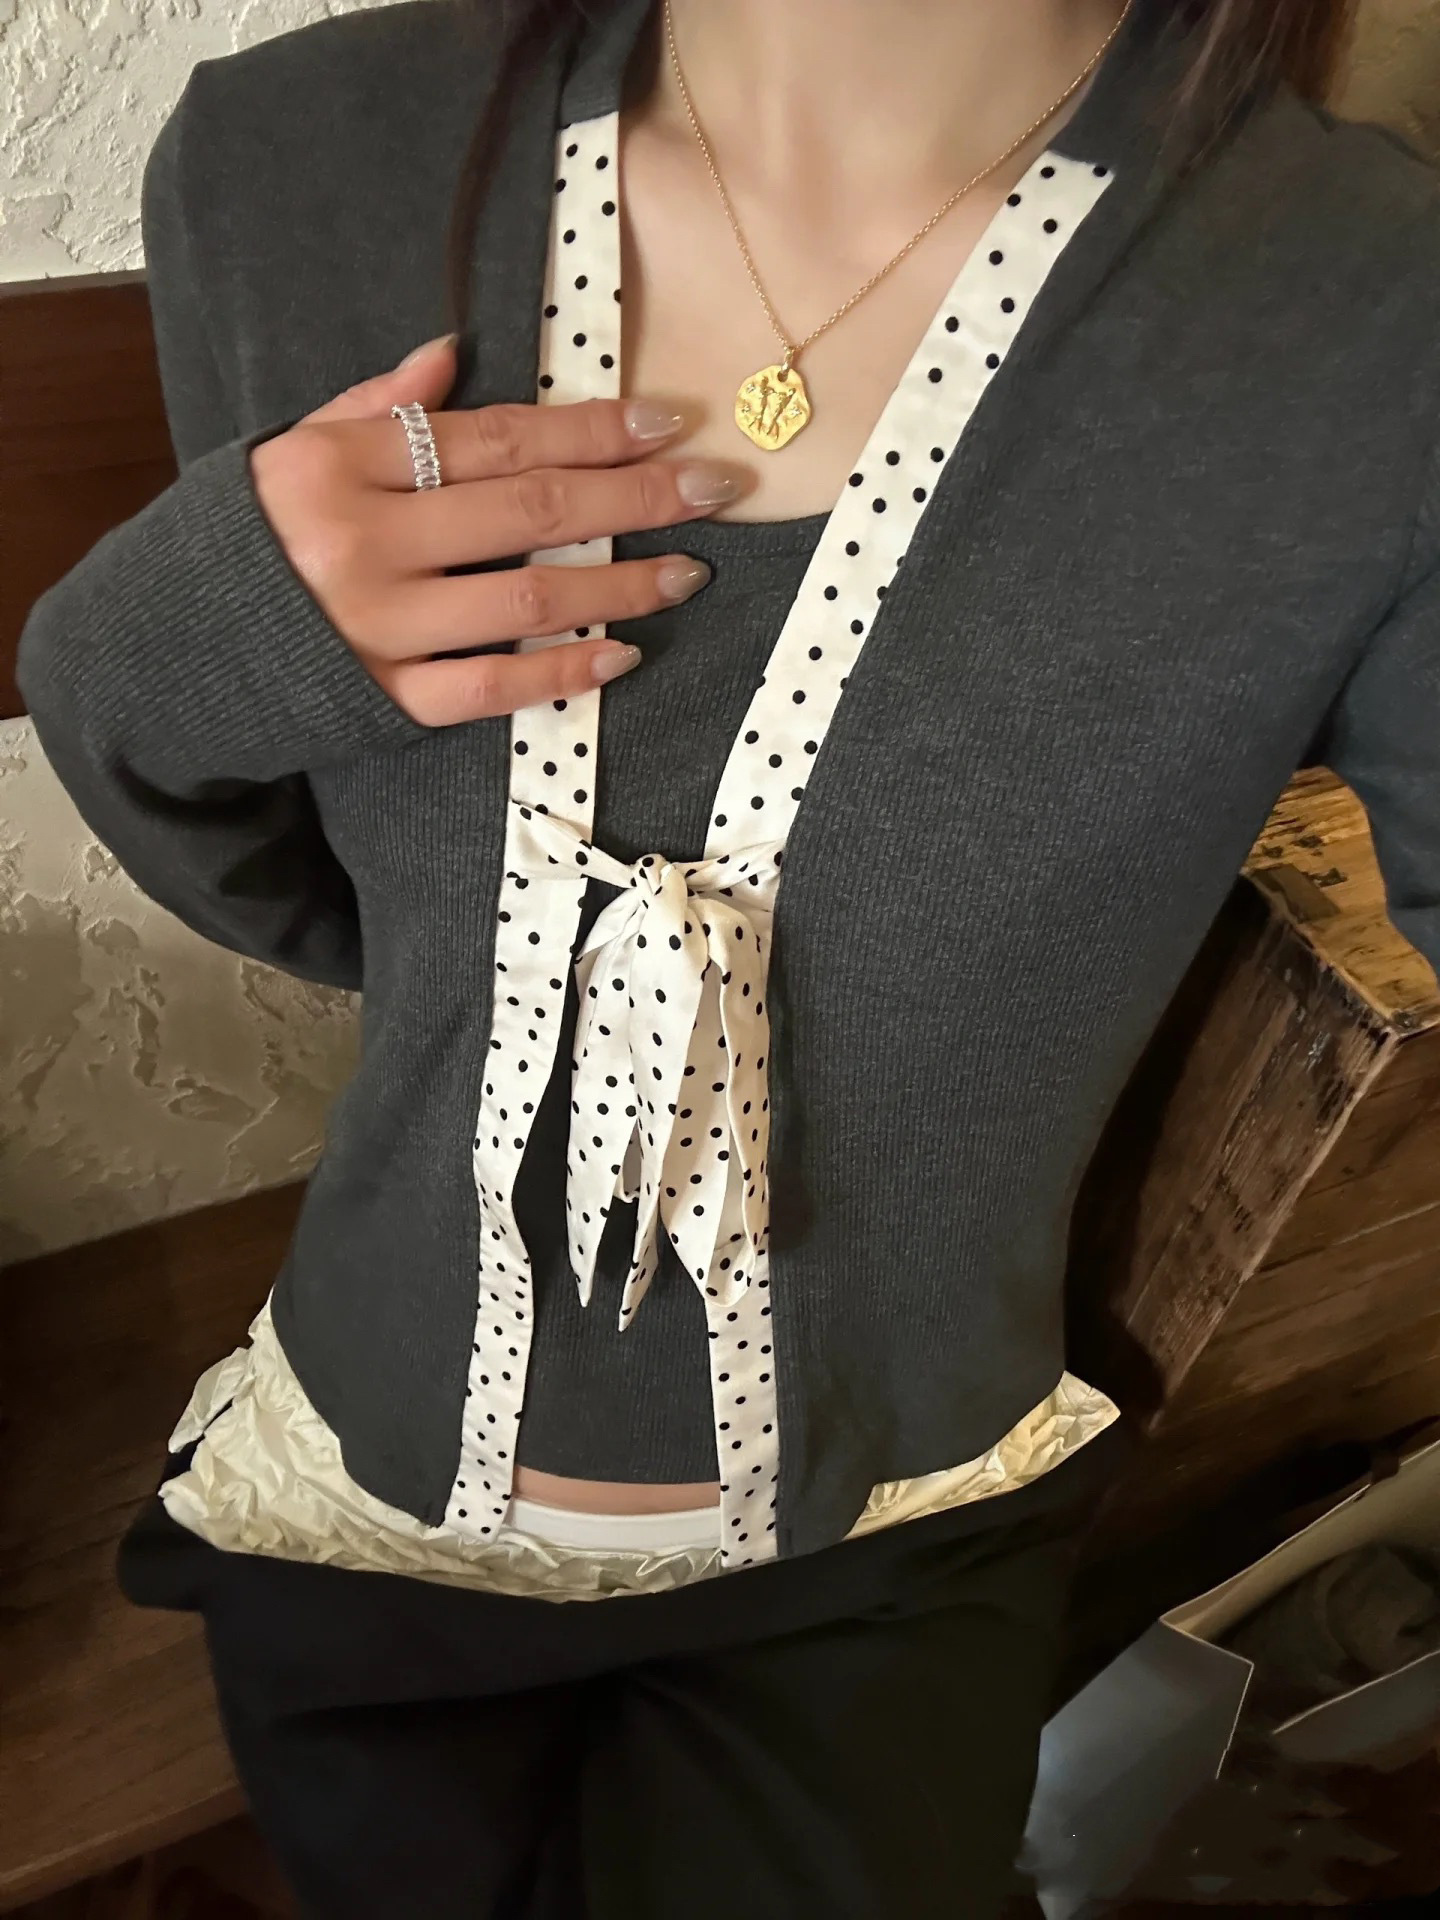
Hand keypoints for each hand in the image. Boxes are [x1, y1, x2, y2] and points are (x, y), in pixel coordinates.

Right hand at [248, 334, 746, 724]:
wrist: (168, 645)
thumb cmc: (246, 538)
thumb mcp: (293, 448)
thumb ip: (376, 405)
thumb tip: (456, 352)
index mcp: (343, 463)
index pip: (497, 437)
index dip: (592, 429)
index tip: (666, 422)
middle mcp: (365, 541)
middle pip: (530, 511)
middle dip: (635, 498)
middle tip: (715, 490)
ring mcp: (378, 627)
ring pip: (527, 602)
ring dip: (619, 586)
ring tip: (688, 572)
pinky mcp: (384, 701)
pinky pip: (491, 689)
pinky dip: (560, 674)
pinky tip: (622, 655)